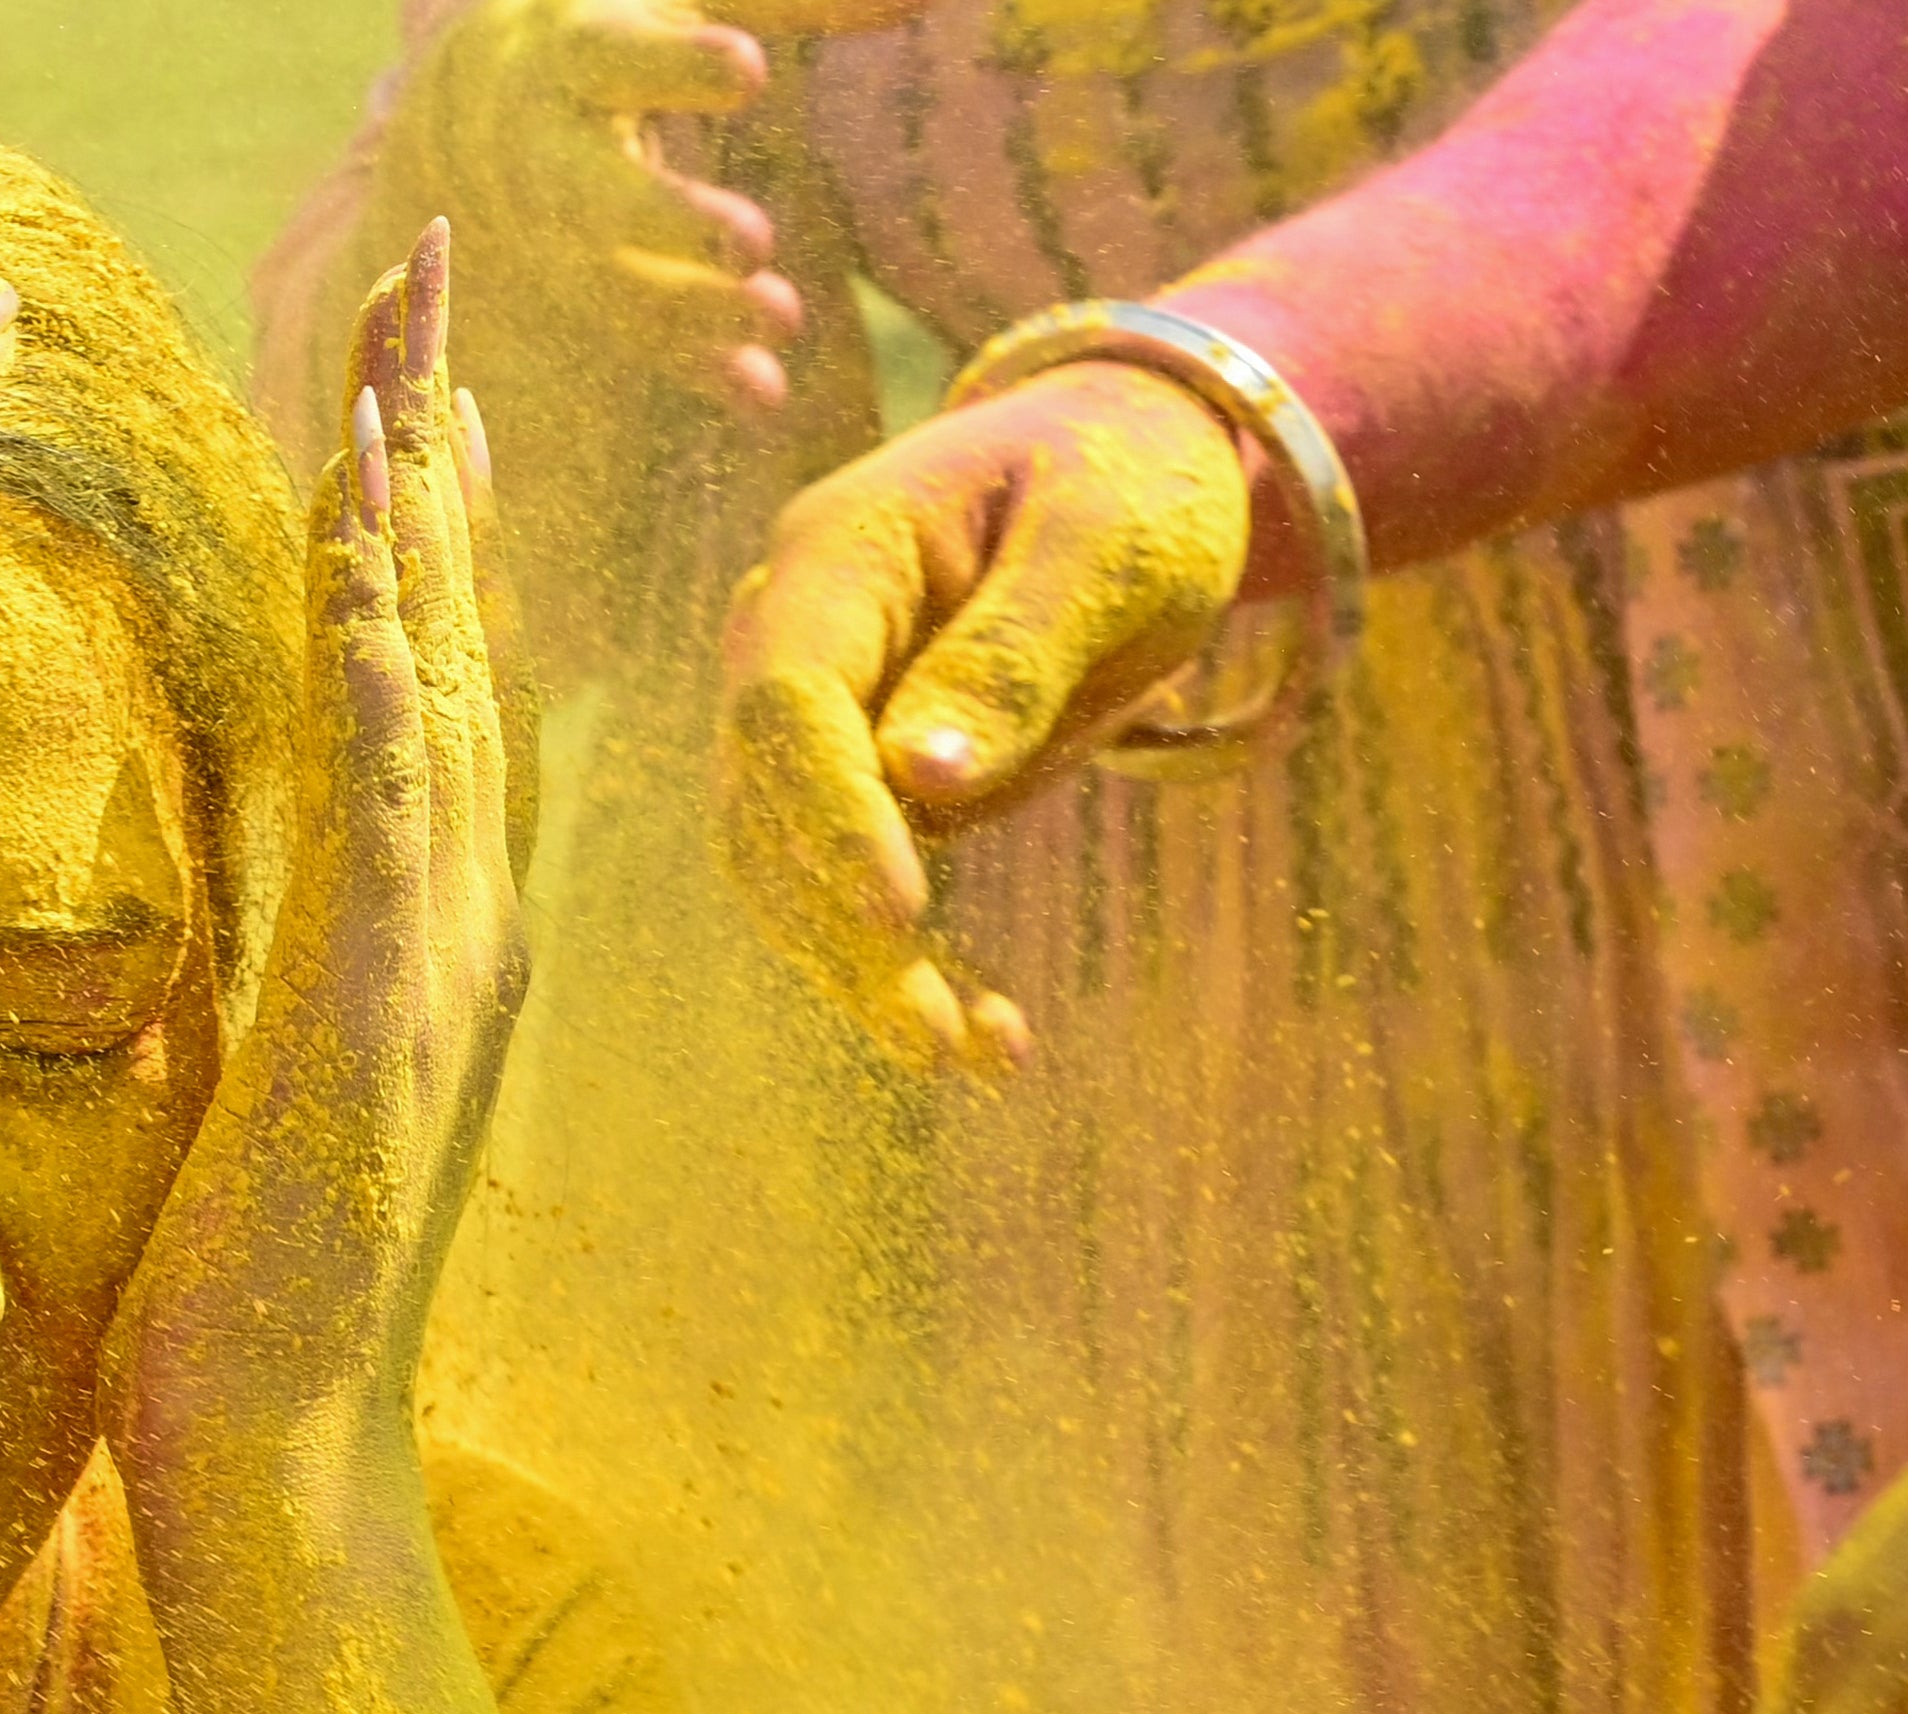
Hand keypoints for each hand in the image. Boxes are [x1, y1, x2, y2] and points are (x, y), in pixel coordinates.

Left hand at [105, 232, 528, 1493]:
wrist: (279, 1439)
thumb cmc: (250, 1294)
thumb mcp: (271, 1092)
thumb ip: (293, 985)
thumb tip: (274, 926)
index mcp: (425, 932)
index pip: (435, 684)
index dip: (425, 525)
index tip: (411, 383)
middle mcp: (458, 922)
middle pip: (457, 637)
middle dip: (434, 453)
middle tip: (431, 283)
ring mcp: (435, 964)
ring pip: (441, 689)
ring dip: (416, 520)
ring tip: (399, 359)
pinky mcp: (381, 1015)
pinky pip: (394, 815)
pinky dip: (392, 685)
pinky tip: (375, 575)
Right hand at [380, 0, 921, 414]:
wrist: (473, 118)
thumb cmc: (612, 32)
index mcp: (570, 51)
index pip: (610, 56)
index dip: (673, 67)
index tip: (750, 73)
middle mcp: (549, 152)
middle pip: (592, 192)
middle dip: (666, 221)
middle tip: (752, 242)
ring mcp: (561, 238)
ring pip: (614, 284)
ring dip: (694, 313)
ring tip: (783, 319)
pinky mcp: (585, 296)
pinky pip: (637, 343)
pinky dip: (699, 367)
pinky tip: (764, 394)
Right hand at [716, 360, 1253, 1069]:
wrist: (1135, 464)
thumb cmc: (1131, 480)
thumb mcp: (1107, 542)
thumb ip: (1016, 649)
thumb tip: (922, 780)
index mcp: (836, 556)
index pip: (787, 701)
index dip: (828, 813)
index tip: (899, 910)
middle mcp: (791, 643)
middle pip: (771, 810)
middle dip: (843, 931)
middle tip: (930, 1034)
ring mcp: (819, 723)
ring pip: (795, 877)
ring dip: (869, 976)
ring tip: (971, 1055)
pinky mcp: (863, 790)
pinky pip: (859, 895)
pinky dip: (916, 970)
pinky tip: (991, 1044)